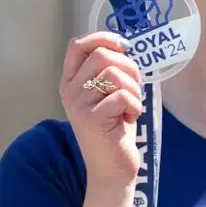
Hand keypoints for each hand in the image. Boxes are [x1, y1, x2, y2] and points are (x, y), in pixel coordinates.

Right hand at [58, 31, 144, 186]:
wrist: (112, 169)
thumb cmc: (115, 129)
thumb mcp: (109, 95)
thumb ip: (110, 72)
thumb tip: (124, 45)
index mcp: (71, 82)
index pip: (78, 45)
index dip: (102, 38)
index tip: (125, 46)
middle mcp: (69, 90)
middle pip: (102, 55)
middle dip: (129, 67)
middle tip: (135, 87)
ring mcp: (78, 104)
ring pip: (114, 74)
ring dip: (134, 88)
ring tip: (132, 106)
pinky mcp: (91, 118)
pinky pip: (123, 95)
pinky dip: (135, 105)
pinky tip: (131, 118)